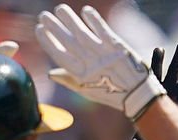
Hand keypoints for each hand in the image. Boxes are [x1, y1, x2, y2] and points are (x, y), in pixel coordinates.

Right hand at [34, 4, 164, 118]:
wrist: (137, 94)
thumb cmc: (109, 92)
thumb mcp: (87, 91)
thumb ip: (68, 80)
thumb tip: (50, 74)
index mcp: (81, 76)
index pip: (60, 56)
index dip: (48, 42)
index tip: (39, 29)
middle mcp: (91, 64)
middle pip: (68, 42)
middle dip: (54, 27)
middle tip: (43, 15)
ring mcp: (104, 54)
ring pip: (83, 34)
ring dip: (70, 20)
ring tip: (60, 9)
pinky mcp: (117, 46)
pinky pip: (103, 31)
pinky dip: (94, 20)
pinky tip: (85, 11)